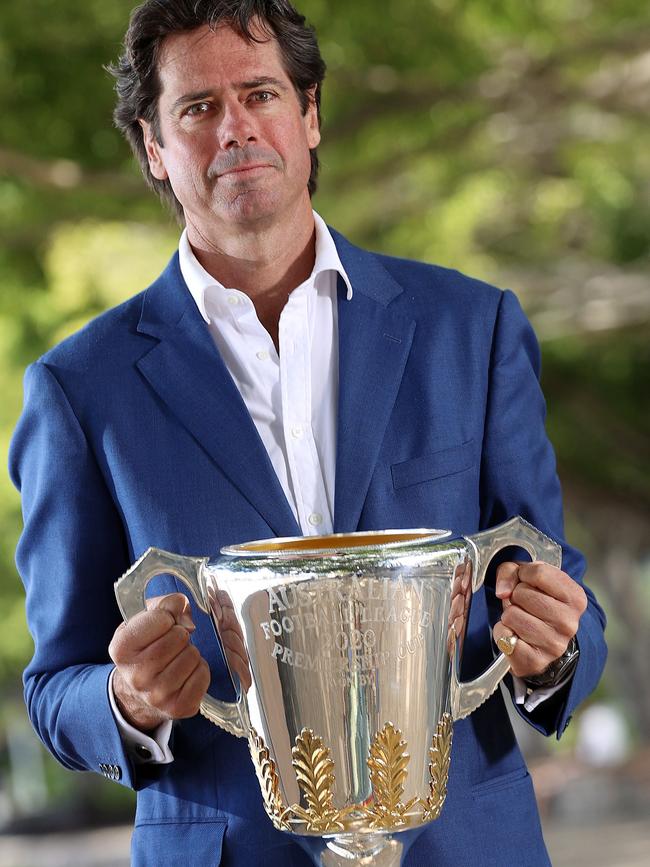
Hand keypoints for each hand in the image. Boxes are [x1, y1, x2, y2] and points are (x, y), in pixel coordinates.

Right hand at [109, 593, 210, 731]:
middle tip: (172, 643)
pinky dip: (200, 670)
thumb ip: (165, 605)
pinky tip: (186, 673)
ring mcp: (156, 695)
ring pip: (193, 655)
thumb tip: (185, 612)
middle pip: (180, 637)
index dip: (168, 616)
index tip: (163, 625)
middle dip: (181, 635)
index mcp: (121, 648)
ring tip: (177, 658)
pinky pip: (202, 675)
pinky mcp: (177, 707)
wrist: (138, 691)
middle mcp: (136, 675)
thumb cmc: (145, 648)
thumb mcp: (143, 621)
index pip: (162, 618)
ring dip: (190, 652)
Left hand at [492, 561, 586, 679]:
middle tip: (524, 605)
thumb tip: (503, 591)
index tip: (527, 582)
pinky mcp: (536, 661)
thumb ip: (511, 571)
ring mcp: (554, 645)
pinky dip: (502, 632)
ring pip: (511, 614)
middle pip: (522, 593)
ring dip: (509, 615)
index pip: (539, 573)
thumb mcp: (526, 577)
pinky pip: (504, 635)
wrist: (541, 642)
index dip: (524, 574)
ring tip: (521, 619)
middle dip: (515, 595)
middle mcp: (569, 623)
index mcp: (575, 598)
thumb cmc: (535, 602)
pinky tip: (515, 634)